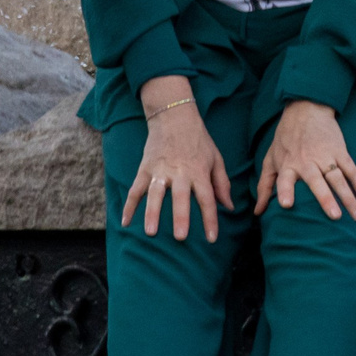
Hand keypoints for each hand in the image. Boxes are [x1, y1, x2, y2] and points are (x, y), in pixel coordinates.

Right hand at [122, 76, 231, 241]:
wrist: (174, 116)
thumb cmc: (199, 140)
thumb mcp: (216, 158)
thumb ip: (222, 184)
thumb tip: (229, 206)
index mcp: (199, 171)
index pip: (207, 198)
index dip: (210, 219)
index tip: (211, 238)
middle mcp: (179, 172)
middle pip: (180, 197)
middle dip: (180, 217)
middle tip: (180, 237)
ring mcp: (159, 170)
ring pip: (154, 194)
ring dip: (152, 213)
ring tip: (151, 232)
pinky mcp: (145, 168)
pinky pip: (135, 189)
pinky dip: (129, 205)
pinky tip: (125, 222)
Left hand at [256, 99, 355, 220]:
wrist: (306, 109)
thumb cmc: (286, 138)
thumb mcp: (271, 159)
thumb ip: (264, 186)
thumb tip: (258, 212)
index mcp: (288, 165)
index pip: (284, 180)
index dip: (284, 191)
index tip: (286, 204)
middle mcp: (307, 162)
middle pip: (317, 183)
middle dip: (326, 199)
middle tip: (335, 216)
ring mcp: (326, 156)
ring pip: (339, 179)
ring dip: (348, 197)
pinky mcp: (340, 151)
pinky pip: (352, 170)